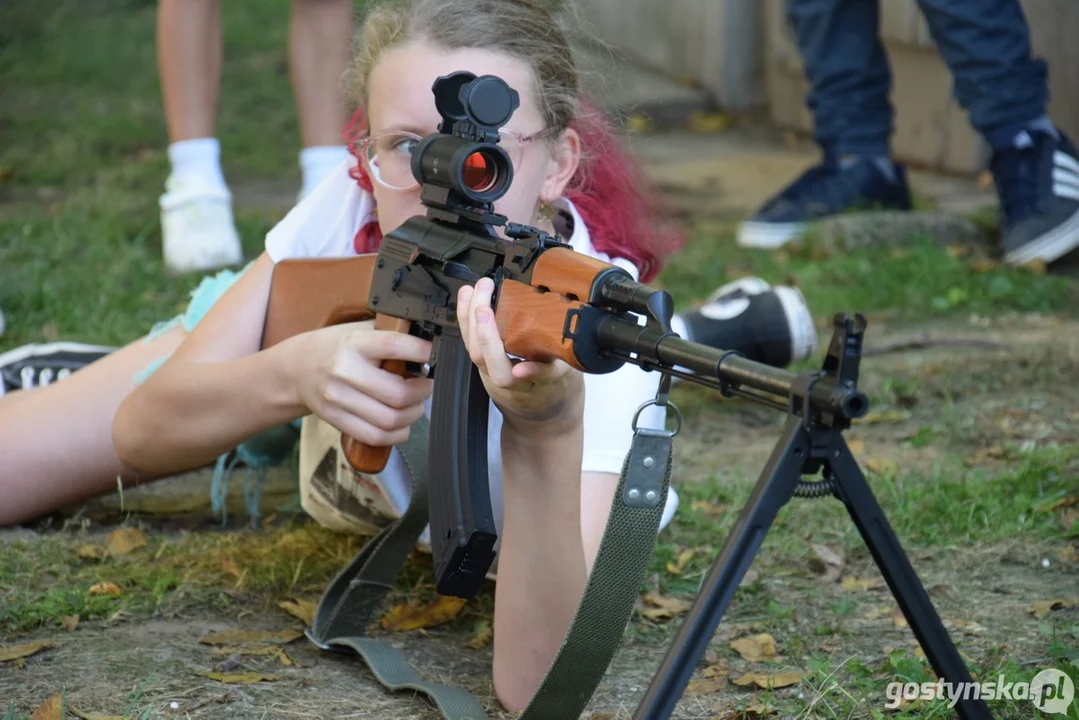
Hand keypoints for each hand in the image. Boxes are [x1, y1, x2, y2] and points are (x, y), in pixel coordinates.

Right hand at [290, 321, 433, 446]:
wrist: (297, 369)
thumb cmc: (337, 349)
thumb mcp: (360, 332)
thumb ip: (389, 338)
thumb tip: (428, 347)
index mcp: (355, 343)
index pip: (393, 346)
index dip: (420, 351)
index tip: (433, 354)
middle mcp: (344, 371)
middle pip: (397, 393)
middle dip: (422, 392)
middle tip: (426, 386)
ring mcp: (338, 398)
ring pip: (390, 419)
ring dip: (412, 415)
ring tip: (415, 405)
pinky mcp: (335, 419)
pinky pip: (375, 436)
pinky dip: (397, 434)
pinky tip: (402, 424)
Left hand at [457, 278, 583, 434]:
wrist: (538, 411)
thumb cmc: (554, 386)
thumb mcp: (569, 370)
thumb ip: (563, 353)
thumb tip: (566, 324)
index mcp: (544, 385)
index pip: (539, 379)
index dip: (533, 371)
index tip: (524, 367)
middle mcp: (516, 384)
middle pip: (495, 367)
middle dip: (486, 336)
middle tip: (485, 305)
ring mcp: (495, 375)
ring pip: (477, 355)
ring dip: (470, 321)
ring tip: (473, 292)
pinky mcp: (484, 365)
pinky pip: (470, 344)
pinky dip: (466, 320)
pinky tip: (466, 298)